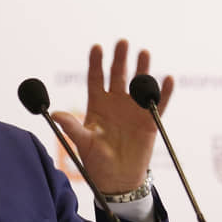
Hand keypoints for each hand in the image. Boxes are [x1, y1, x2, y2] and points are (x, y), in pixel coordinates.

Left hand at [52, 40, 173, 193]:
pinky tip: (166, 79)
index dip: (96, 63)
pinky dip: (163, 92)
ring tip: (143, 53)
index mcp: (97, 104)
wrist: (117, 179)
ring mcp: (133, 110)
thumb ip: (72, 127)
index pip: (96, 78)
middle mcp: (116, 102)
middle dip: (120, 58)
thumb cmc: (96, 160)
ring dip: (141, 69)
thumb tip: (55, 114)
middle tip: (122, 42)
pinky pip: (157, 104)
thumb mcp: (82, 142)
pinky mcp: (149, 121)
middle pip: (118, 75)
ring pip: (138, 84)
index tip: (96, 47)